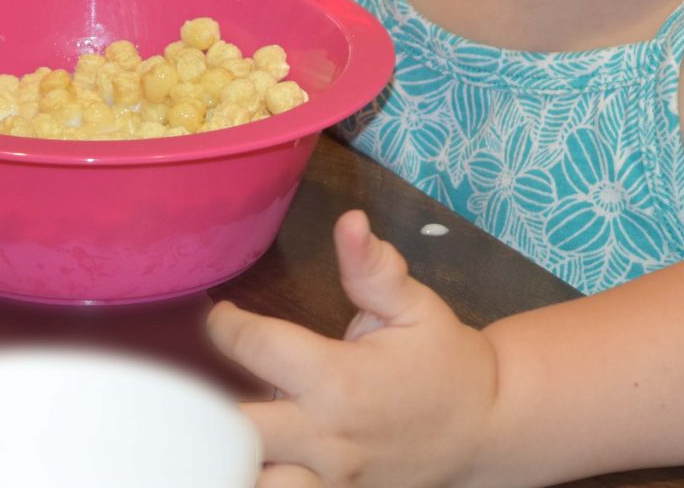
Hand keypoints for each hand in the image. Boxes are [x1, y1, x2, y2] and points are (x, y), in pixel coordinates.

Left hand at [208, 210, 501, 486]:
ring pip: (254, 478)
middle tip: (199, 381)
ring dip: (230, 451)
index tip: (221, 315)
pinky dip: (262, 477)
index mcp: (340, 378)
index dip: (225, 325)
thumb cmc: (444, 362)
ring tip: (216, 427)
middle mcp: (327, 435)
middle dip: (207, 403)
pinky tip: (249, 456)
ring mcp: (329, 478)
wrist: (485, 429)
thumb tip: (350, 222)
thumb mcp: (416, 306)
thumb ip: (374, 269)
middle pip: (237, 429)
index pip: (256, 347)